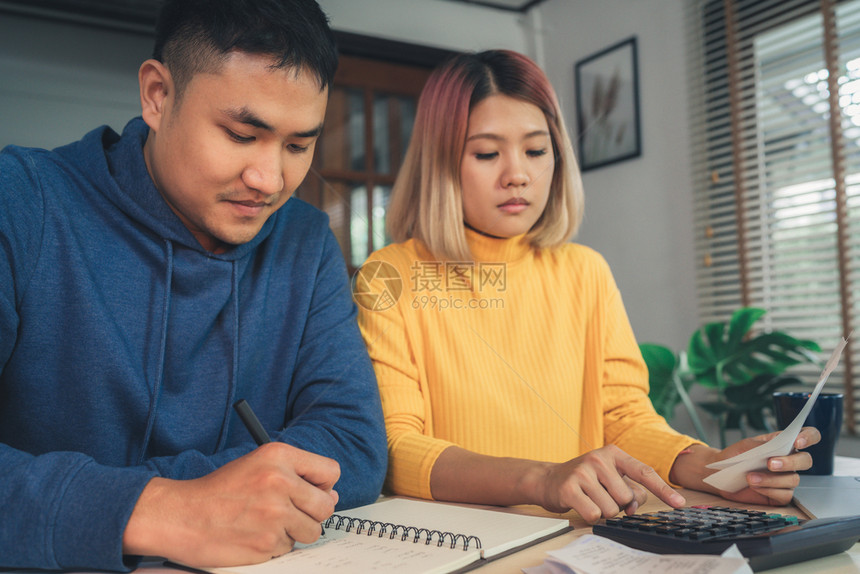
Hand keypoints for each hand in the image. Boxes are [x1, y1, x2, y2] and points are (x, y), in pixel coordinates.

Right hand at [123, 442, 339, 566]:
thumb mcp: (257, 464)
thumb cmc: (218, 491)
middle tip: (290, 514)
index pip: (330, 471)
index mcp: (278, 455)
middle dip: (312, 513)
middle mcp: (280, 481)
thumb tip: (330, 496)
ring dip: (294, 532)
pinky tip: (254, 536)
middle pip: (326, 506)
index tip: (313, 492)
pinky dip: (275, 546)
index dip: (324, 485)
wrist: (181, 515)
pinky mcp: (267, 542)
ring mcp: (275, 513)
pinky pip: (289, 548)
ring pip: (311, 531)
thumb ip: (295, 474)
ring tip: (267, 524)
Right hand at [538, 444, 685, 522]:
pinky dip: (591, 516)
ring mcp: (583, 472)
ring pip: (611, 509)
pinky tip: (581, 504)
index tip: (679, 503)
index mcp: (613, 453)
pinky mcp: (569, 488)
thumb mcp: (609, 477)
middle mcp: (598, 459)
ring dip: (603, 511)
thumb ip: (629, 488)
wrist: (548, 479)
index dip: (663, 490)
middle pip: (627, 498)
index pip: (644, 472)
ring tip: (590, 498)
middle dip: (618, 504)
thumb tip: (635, 505)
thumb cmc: (585, 480)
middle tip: (603, 496)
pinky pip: (594, 514)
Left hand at [715, 426, 819, 505]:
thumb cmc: (735, 457)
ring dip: (771, 479)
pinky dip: (769, 490)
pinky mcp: (781, 495)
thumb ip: (761, 445)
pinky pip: (785, 495)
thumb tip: (774, 448)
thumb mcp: (745, 446)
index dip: (808, 437)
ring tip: (750, 477)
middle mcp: (789, 461)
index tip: (798, 442)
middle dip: (790, 462)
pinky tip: (755, 487)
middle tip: (770, 464)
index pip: (808, 436)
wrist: (721, 474)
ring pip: (793, 479)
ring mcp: (786, 478)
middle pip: (806, 460)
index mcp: (783, 443)